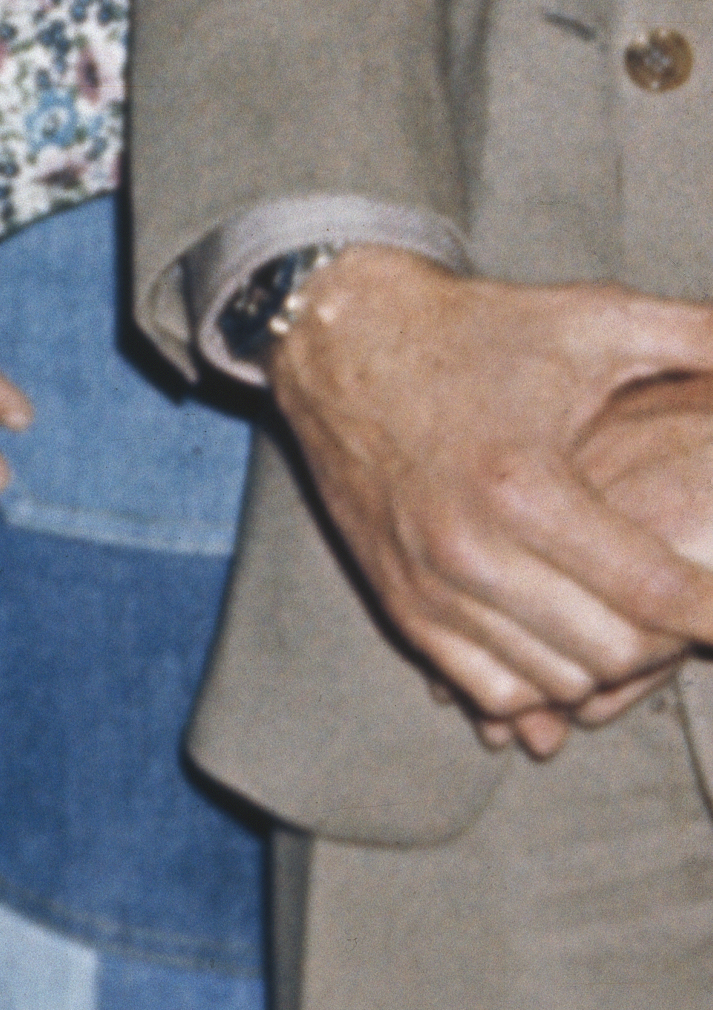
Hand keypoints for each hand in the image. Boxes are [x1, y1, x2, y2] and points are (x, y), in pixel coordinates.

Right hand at [267, 256, 712, 753]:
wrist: (334, 333)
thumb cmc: (475, 329)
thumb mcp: (595, 321)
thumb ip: (703, 335)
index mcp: (525, 484)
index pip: (654, 592)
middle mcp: (470, 547)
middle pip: (612, 653)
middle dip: (666, 638)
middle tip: (681, 602)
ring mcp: (427, 581)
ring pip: (556, 683)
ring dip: (604, 662)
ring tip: (624, 616)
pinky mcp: (396, 599)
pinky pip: (492, 688)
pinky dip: (538, 679)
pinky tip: (560, 632)